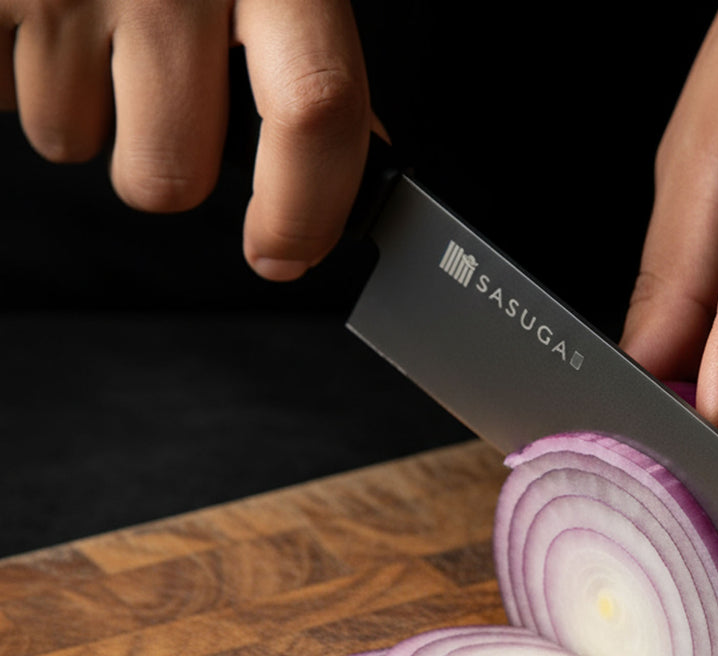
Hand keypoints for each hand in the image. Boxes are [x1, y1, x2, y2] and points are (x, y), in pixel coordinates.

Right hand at [0, 0, 371, 280]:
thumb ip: (307, 55)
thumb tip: (365, 149)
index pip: (314, 108)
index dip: (303, 208)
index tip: (283, 252)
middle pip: (170, 175)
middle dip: (160, 167)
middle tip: (151, 98)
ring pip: (72, 141)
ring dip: (82, 110)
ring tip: (81, 20)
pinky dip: (12, 74)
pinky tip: (33, 12)